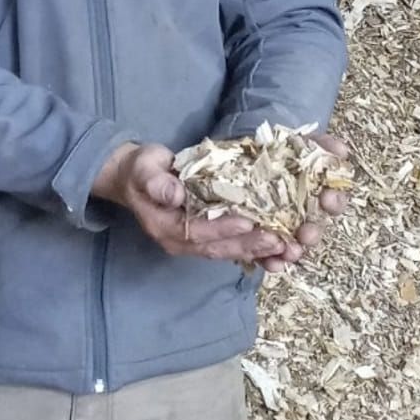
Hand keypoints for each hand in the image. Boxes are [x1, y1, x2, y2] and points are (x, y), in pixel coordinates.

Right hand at [93, 142, 287, 262]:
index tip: (248, 222)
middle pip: (217, 248)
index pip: (196, 231)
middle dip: (249, 245)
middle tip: (279, 241)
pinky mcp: (205, 238)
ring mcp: (192, 243)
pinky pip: (231, 248)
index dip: (223, 228)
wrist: (134, 178)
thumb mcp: (143, 168)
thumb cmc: (141, 169)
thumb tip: (175, 194)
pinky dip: (254, 250)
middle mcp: (179, 241)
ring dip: (257, 251)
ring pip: (227, 251)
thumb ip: (156, 182)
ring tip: (285, 248)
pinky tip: (276, 249)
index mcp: (164, 226)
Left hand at [254, 132, 351, 272]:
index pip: (332, 199)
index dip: (335, 201)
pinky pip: (269, 257)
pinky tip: (273, 263)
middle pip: (314, 228)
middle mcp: (300, 214)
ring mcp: (281, 231)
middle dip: (313, 232)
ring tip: (289, 251)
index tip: (328, 199)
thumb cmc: (264, 156)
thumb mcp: (287, 144)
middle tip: (306, 234)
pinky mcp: (259, 244)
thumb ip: (314, 146)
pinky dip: (272, 261)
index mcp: (311, 190)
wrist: (225, 168)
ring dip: (294, 250)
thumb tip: (340, 149)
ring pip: (294, 246)